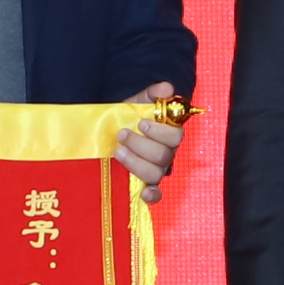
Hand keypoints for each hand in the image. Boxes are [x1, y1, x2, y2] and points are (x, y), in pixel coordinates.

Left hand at [116, 81, 183, 202]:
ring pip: (155, 173)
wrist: (108, 132)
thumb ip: (152, 94)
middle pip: (163, 156)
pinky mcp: (145, 184)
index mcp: (167, 134)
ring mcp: (156, 170)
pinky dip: (152, 195)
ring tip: (118, 151)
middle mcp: (165, 154)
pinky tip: (143, 194)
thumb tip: (167, 89)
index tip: (141, 123)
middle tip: (122, 134)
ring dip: (136, 162)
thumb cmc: (127, 118)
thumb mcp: (136, 102)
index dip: (160, 132)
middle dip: (140, 145)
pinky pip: (156, 194)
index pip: (176, 136)